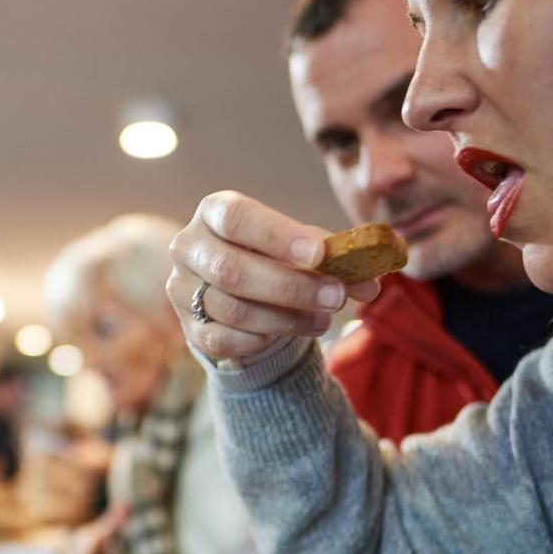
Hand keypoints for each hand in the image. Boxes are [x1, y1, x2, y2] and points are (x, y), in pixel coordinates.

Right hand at [166, 191, 380, 361]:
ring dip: (287, 318)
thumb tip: (369, 280)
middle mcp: (189, 247)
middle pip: (233, 271)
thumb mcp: (299, 248)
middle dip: (291, 287)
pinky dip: (262, 339)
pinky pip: (226, 341)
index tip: (321, 254)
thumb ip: (331, 258)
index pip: (237, 218)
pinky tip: (290, 331)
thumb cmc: (274, 257)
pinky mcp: (190, 328)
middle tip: (337, 296)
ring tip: (324, 319)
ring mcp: (183, 290)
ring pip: (234, 310)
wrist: (241, 292)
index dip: (278, 236)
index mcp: (213, 212)